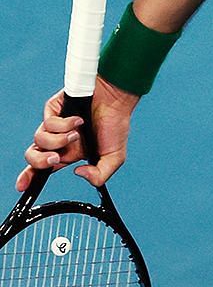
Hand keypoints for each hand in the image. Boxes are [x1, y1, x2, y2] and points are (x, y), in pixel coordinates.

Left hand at [16, 79, 137, 191]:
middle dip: (40, 161)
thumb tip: (79, 173)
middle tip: (55, 158)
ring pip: (39, 140)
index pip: (44, 167)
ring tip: (76, 134)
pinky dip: (64, 124)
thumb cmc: (116, 124)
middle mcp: (59, 140)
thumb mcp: (114, 158)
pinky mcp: (53, 110)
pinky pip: (47, 123)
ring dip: (59, 140)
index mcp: (70, 153)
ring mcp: (55, 126)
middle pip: (33, 156)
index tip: (22, 186)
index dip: (30, 177)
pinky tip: (78, 120)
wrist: (115, 100)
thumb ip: (100, 175)